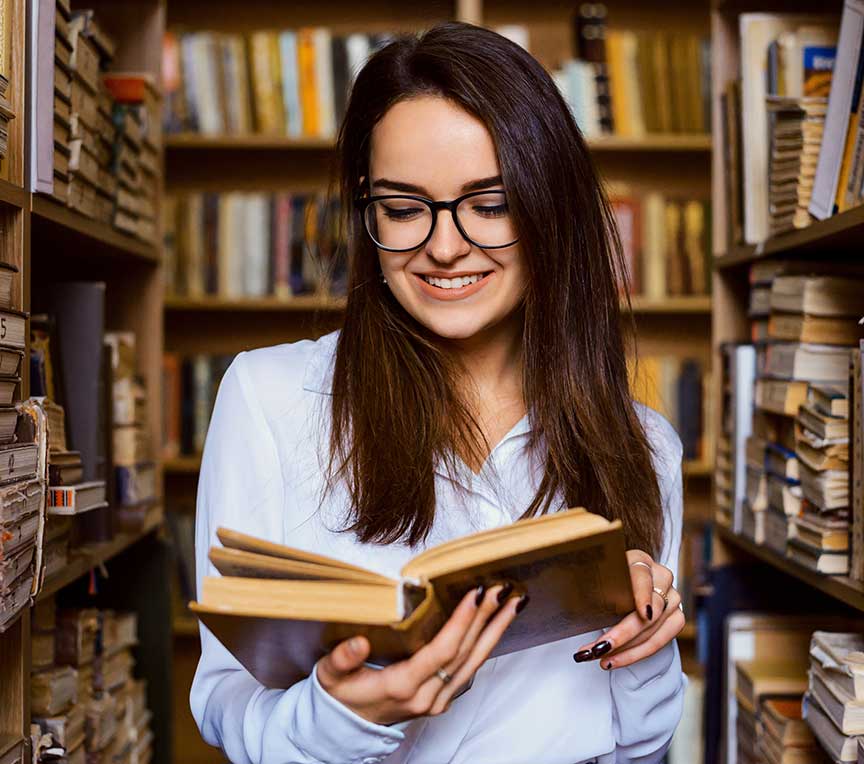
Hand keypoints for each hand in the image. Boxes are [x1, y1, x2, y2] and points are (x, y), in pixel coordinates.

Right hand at [316, 583, 526, 724]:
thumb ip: (342, 659)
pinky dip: (486, 645)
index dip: (461, 623)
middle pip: (464, 654)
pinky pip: (470, 669)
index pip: (441, 651)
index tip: (475, 594)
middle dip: (486, 619)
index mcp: (402, 686)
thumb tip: (357, 641)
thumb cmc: (339, 695)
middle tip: (503, 588)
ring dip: (495, 631)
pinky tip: (496, 626)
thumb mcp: (330, 677)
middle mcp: (427, 697)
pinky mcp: (442, 699)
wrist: (344, 728)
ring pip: (474, 663)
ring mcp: (438, 701)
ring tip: (513, 603)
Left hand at [572, 549, 683, 669]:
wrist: (619, 588)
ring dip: (626, 649)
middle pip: (649, 609)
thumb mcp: (594, 577)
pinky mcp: (675, 618)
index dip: (642, 594)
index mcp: (639, 560)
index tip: (641, 612)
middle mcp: (661, 576)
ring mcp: (672, 598)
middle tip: (598, 648)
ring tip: (600, 659)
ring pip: (654, 629)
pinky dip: (636, 654)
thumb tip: (562, 592)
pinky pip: (661, 641)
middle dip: (623, 633)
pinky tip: (614, 661)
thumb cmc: (602, 582)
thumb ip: (588, 583)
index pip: (642, 575)